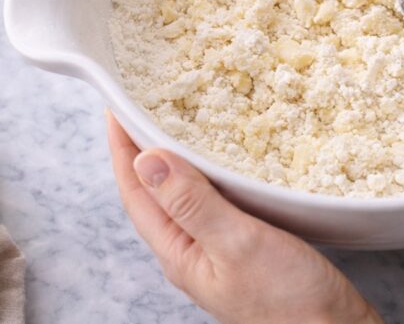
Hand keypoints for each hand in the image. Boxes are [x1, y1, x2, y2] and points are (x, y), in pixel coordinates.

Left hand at [107, 112, 380, 323]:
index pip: (136, 192)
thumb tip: (146, 159)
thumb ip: (192, 203)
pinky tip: (226, 159)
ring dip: (176, 156)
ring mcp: (217, 250)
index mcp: (178, 252)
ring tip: (176, 121)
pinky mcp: (246, 247)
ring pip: (184, 194)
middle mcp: (191, 251)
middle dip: (142, 146)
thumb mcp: (236, 244)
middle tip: (142, 103)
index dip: (122, 146)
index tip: (115, 104)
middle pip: (153, 192)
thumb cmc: (287, 300)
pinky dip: (210, 171)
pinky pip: (214, 200)